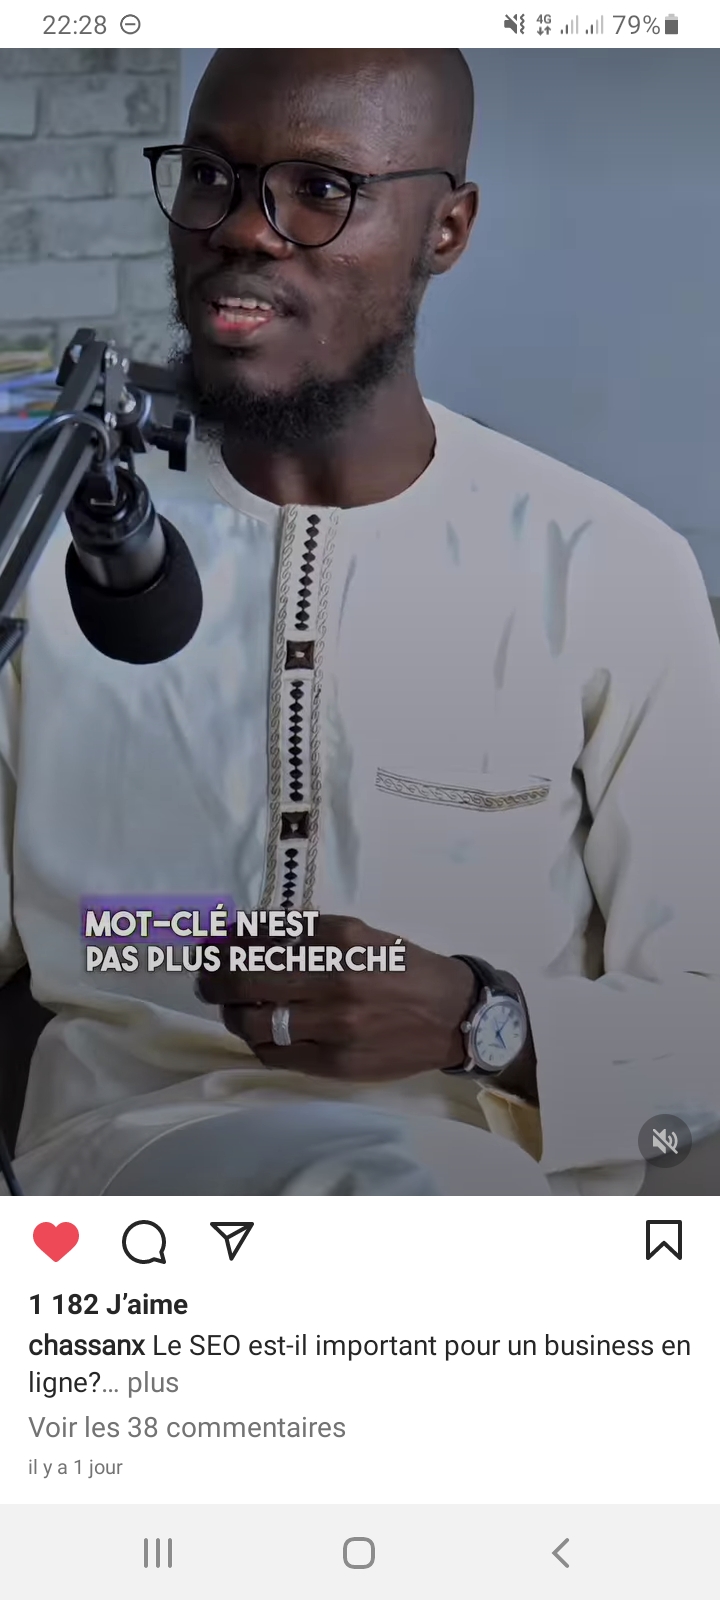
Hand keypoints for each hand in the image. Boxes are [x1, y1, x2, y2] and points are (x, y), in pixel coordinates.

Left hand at [197, 914, 475, 1082]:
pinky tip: (260, 1033)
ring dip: (231, 1014)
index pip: (261, 940)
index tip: (215, 946)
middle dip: (215, 979)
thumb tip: (244, 934)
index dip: (227, 945)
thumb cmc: (403, 968)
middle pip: (246, 980)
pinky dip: (257, 1043)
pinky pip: (275, 1054)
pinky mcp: (335, 1063)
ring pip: (253, 1023)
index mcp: (340, 940)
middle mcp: (335, 981)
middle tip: (207, 980)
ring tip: (232, 1008)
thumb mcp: (360, 935)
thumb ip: (305, 935)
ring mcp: (334, 1026)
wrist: (454, 1016)